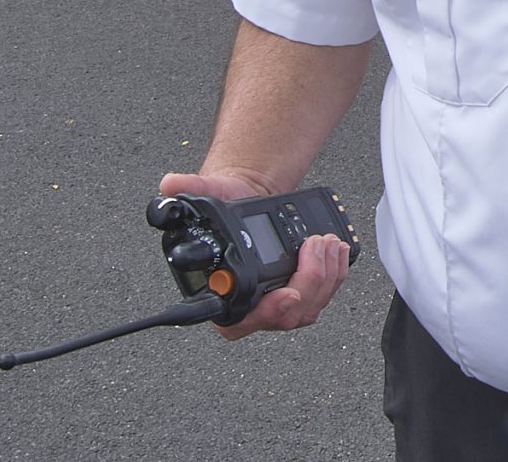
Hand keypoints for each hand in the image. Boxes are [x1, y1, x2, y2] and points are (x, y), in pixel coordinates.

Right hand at [157, 171, 351, 341]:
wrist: (247, 198)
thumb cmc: (225, 203)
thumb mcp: (209, 192)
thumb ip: (189, 189)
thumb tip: (170, 184)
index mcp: (219, 295)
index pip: (239, 323)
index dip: (265, 315)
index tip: (286, 294)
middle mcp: (249, 306)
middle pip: (284, 317)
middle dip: (308, 282)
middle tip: (315, 247)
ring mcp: (276, 303)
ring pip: (307, 308)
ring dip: (325, 277)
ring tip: (327, 242)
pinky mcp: (300, 293)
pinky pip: (322, 296)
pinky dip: (335, 275)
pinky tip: (337, 250)